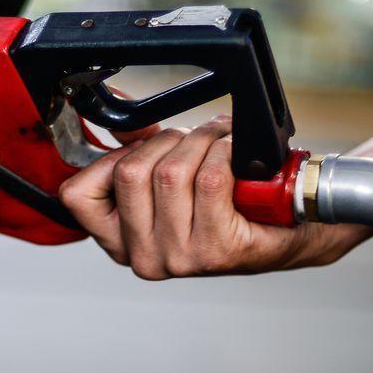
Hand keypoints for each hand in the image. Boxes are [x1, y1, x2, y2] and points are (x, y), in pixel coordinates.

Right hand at [60, 116, 372, 278]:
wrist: (294, 226)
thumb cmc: (230, 199)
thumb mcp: (168, 177)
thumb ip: (135, 149)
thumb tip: (115, 114)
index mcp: (120, 243)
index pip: (78, 194)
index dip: (108, 159)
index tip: (139, 149)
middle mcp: (145, 258)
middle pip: (129, 172)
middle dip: (165, 141)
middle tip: (192, 141)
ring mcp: (180, 258)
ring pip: (170, 172)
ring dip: (200, 141)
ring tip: (218, 142)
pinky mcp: (218, 249)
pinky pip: (210, 178)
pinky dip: (224, 152)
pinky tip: (235, 154)